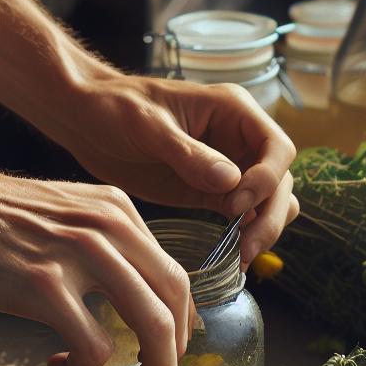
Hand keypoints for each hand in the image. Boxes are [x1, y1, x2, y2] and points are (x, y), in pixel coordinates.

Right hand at [0, 160, 192, 365]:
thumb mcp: (65, 211)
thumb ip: (102, 241)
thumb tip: (130, 291)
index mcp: (117, 209)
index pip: (173, 273)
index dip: (181, 321)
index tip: (168, 347)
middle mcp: (108, 227)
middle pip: (174, 299)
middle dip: (175, 349)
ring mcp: (79, 255)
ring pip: (151, 325)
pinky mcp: (45, 288)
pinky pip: (94, 347)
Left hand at [56, 75, 299, 263]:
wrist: (85, 120)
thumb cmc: (113, 107)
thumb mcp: (147, 125)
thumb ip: (188, 153)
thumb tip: (231, 181)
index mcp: (233, 110)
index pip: (277, 147)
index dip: (268, 179)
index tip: (236, 204)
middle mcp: (239, 138)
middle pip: (280, 181)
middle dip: (269, 215)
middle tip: (246, 248)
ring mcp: (228, 167)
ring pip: (269, 202)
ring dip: (263, 229)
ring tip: (241, 257)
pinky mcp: (212, 192)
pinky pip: (242, 216)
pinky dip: (244, 236)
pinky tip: (232, 257)